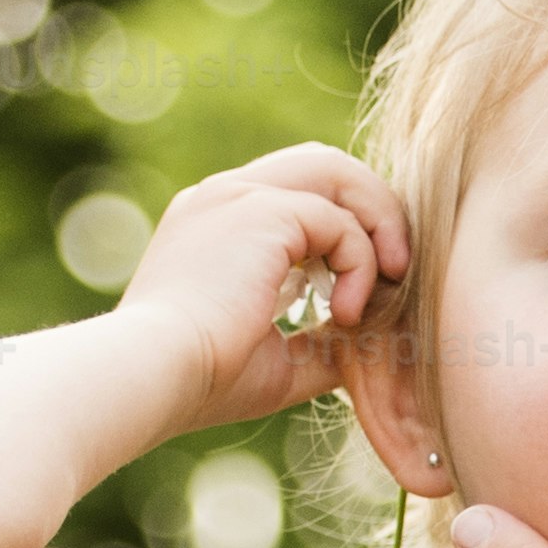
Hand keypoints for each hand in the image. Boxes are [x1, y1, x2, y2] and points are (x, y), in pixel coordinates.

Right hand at [119, 143, 410, 425]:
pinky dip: (361, 263)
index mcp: (215, 223)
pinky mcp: (262, 210)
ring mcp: (240, 195)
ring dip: (378, 224)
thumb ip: (319, 342)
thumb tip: (369, 346)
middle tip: (395, 272)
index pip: (297, 192)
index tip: (362, 288)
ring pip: (338, 174)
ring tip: (390, 282)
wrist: (151, 374)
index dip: (344, 226)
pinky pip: (339, 220)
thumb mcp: (273, 360)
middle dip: (372, 211)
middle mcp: (224, 196)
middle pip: (323, 165)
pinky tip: (345, 315)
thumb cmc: (198, 381)